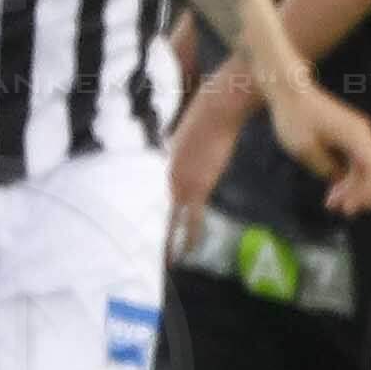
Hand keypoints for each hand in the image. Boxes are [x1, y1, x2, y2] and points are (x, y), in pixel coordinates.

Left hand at [165, 70, 253, 253]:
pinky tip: (184, 253)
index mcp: (169, 162)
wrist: (218, 110)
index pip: (164, 191)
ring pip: (173, 218)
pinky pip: (191, 219)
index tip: (157, 223)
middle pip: (164, 207)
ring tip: (167, 259)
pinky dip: (188, 237)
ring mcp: (181, 182)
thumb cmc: (209, 112)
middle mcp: (170, 175)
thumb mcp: (189, 130)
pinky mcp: (197, 188)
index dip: (162, 209)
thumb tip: (185, 144)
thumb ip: (185, 144)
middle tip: (152, 250)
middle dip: (161, 229)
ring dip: (170, 240)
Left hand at [266, 80, 370, 216]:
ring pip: (364, 165)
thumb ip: (326, 169)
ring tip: (334, 203)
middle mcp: (362, 133)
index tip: (352, 207)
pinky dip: (347, 174)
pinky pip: (355, 157)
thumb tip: (337, 180)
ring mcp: (356, 131)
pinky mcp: (347, 131)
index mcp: (357, 136)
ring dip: (352, 185)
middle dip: (359, 193)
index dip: (366, 191)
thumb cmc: (294, 117)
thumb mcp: (306, 150)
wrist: (288, 89)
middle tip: (342, 211)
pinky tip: (335, 186)